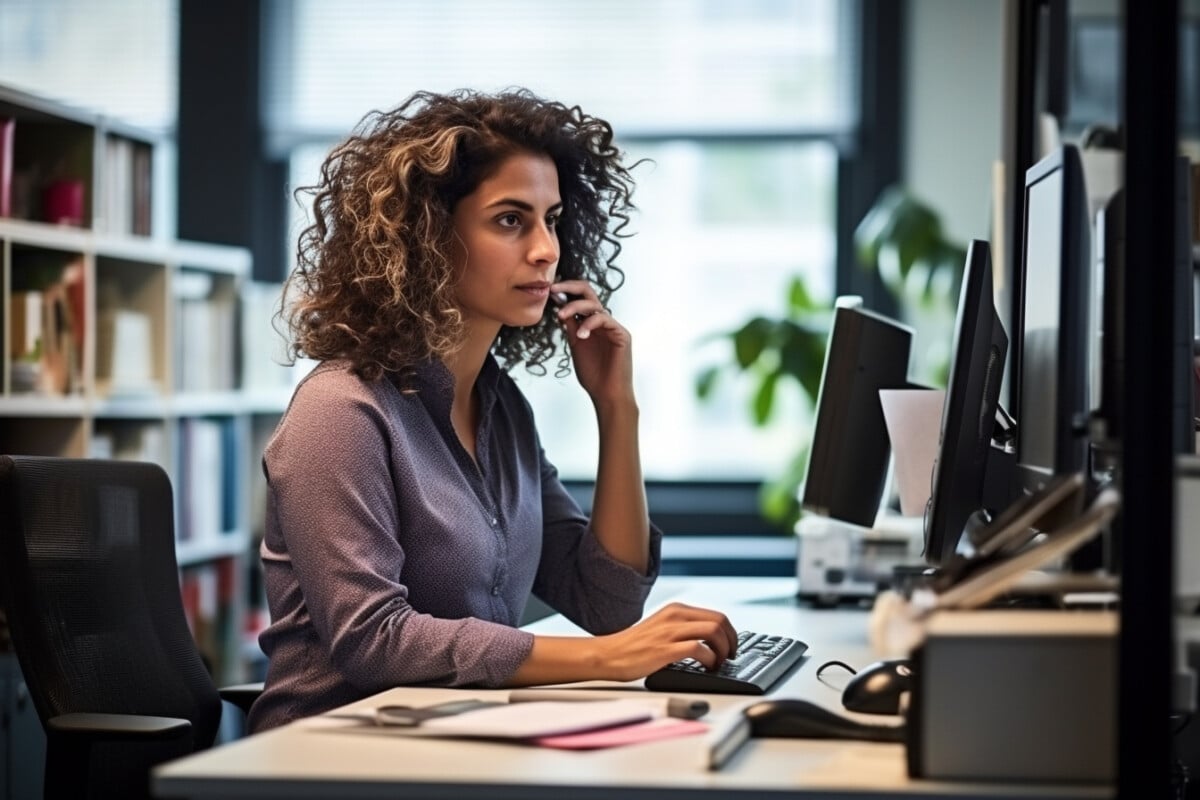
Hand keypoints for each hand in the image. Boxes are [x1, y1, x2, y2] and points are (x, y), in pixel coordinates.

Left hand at [551, 280, 633, 405]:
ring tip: (561, 316)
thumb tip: (560, 309)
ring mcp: (613, 327)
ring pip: (594, 305)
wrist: (607, 395)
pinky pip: (605, 319)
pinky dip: (589, 323)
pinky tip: (581, 334)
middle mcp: (603, 322)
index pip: (581, 299)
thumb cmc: (594, 375)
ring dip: (574, 307)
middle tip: (553, 289)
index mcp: (592, 324)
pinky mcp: (622, 334)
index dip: (566, 292)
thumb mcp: (576, 346)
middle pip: (589, 293)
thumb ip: (571, 328)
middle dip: (570, 287)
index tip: (550, 292)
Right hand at [593, 602, 739, 681]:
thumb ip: (683, 629)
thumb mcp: (662, 628)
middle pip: (720, 621)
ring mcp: (670, 631)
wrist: (608, 655)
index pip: (717, 615)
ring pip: (714, 631)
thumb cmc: (633, 647)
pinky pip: (699, 649)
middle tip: (730, 657)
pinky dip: (710, 660)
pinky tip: (707, 668)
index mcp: (676, 610)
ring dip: (724, 650)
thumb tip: (711, 641)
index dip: (731, 633)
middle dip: (732, 641)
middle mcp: (675, 616)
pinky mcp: (665, 649)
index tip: (732, 647)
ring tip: (719, 663)